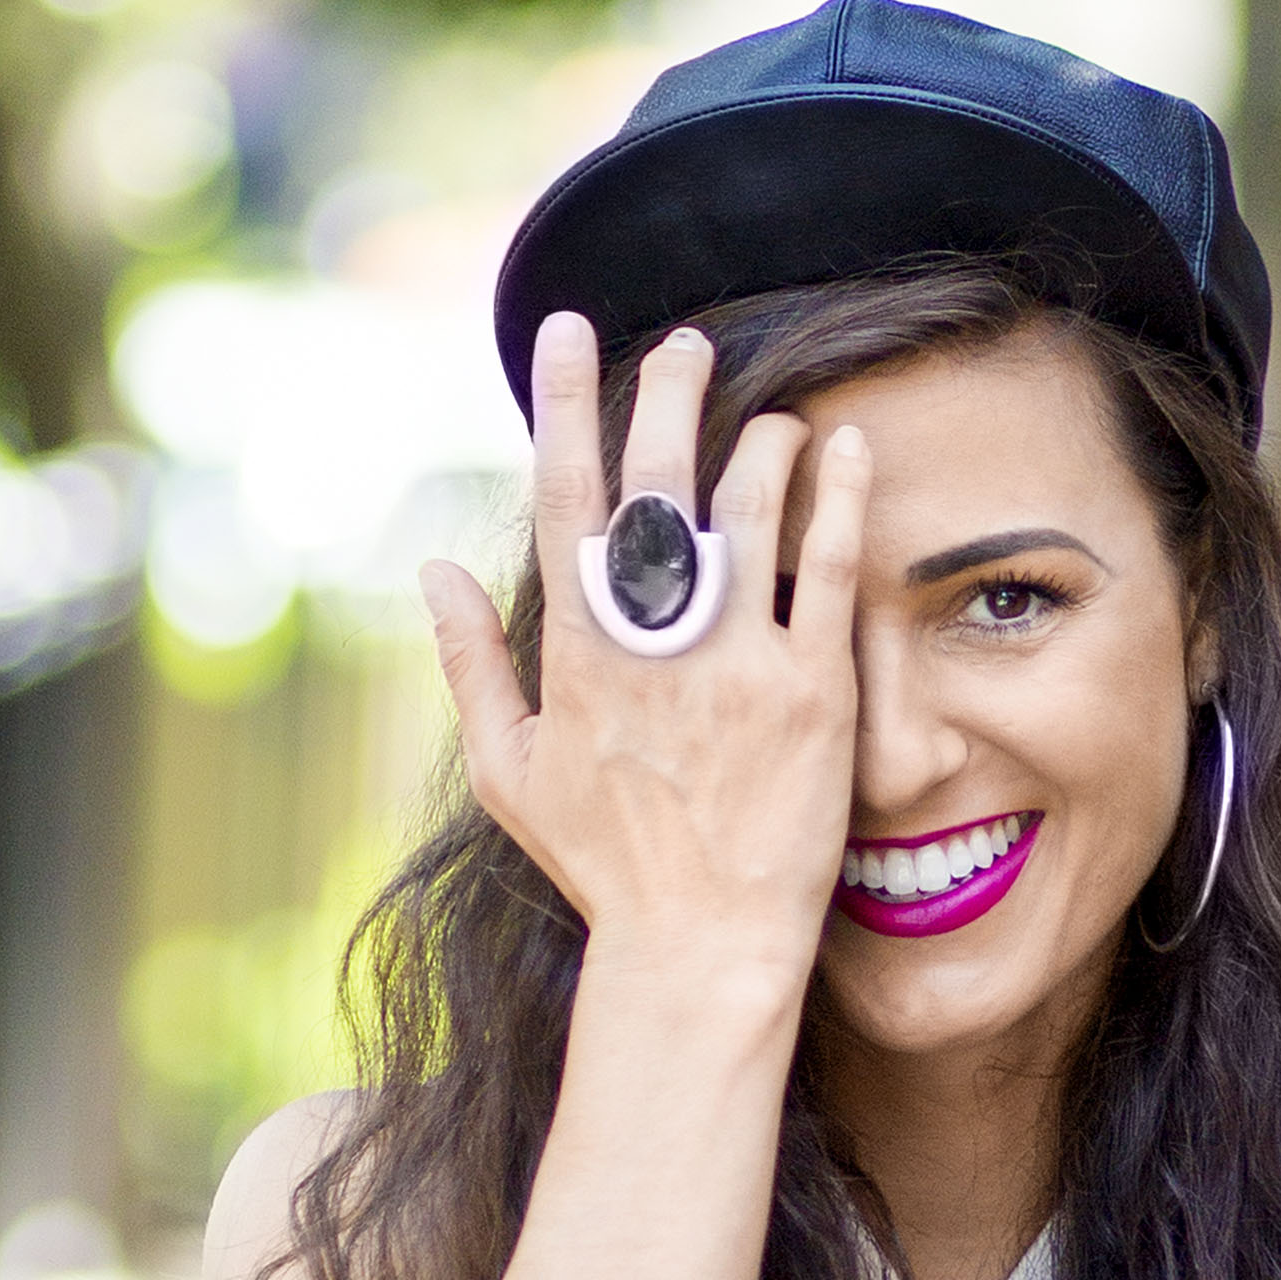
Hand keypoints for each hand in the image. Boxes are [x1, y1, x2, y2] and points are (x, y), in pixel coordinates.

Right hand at [419, 313, 871, 1020]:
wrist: (700, 946)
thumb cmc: (604, 866)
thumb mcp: (509, 771)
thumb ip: (469, 664)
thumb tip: (433, 571)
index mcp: (580, 651)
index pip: (567, 496)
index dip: (567, 404)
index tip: (568, 332)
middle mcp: (658, 643)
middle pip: (662, 482)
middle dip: (669, 396)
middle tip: (683, 346)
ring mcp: (739, 662)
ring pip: (750, 510)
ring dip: (760, 441)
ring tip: (770, 413)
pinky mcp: (814, 692)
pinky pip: (828, 570)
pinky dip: (837, 499)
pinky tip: (846, 450)